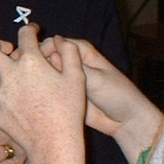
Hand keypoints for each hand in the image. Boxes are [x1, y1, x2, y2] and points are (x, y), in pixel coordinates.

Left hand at [0, 27, 87, 163]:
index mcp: (30, 62)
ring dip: (8, 76)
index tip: (34, 31)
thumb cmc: (68, 111)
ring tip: (28, 87)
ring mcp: (0, 95)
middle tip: (8, 49)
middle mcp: (10, 75)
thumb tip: (60, 39)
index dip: (30, 29)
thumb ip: (69, 52)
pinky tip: (27, 109)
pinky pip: (2, 101)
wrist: (54, 144)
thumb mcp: (76, 78)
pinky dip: (12, 100)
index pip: (24, 34)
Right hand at [46, 37, 161, 163]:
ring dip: (41, 80)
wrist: (125, 121)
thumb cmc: (116, 95)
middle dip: (41, 65)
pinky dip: (43, 93)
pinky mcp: (65, 94)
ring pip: (47, 74)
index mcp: (82, 51)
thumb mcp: (95, 78)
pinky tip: (39, 99)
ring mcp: (68, 79)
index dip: (45, 49)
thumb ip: (73, 67)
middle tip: (38, 79)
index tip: (38, 61)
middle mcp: (73, 62)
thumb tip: (50, 57)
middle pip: (48, 57)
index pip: (57, 42)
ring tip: (39, 90)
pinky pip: (49, 90)